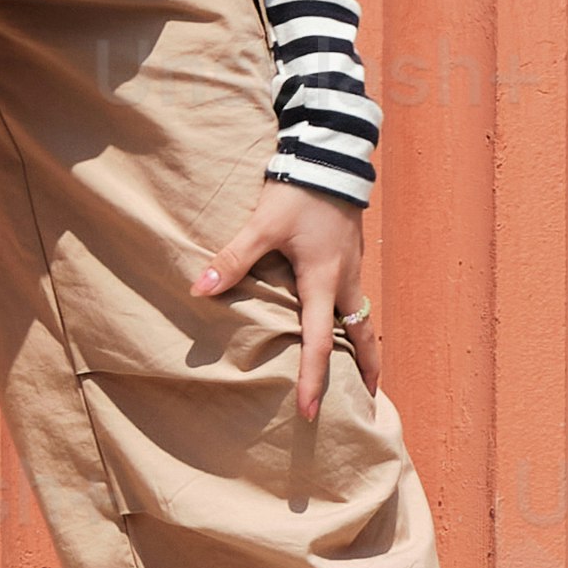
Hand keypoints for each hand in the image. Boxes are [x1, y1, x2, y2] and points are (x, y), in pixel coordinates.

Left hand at [192, 181, 376, 421]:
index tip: (309, 412)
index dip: (312, 379)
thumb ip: (233, 258)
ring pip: (363, 317)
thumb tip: (200, 289)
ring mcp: (351, 268)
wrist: (331, 156)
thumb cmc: (299, 192)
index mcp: (323, 281)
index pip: (320, 343)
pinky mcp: (349, 255)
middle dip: (367, 371)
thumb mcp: (263, 224)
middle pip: (362, 337)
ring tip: (365, 372)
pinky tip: (344, 323)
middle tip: (368, 402)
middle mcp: (344, 281)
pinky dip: (356, 321)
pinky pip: (356, 298)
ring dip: (365, 346)